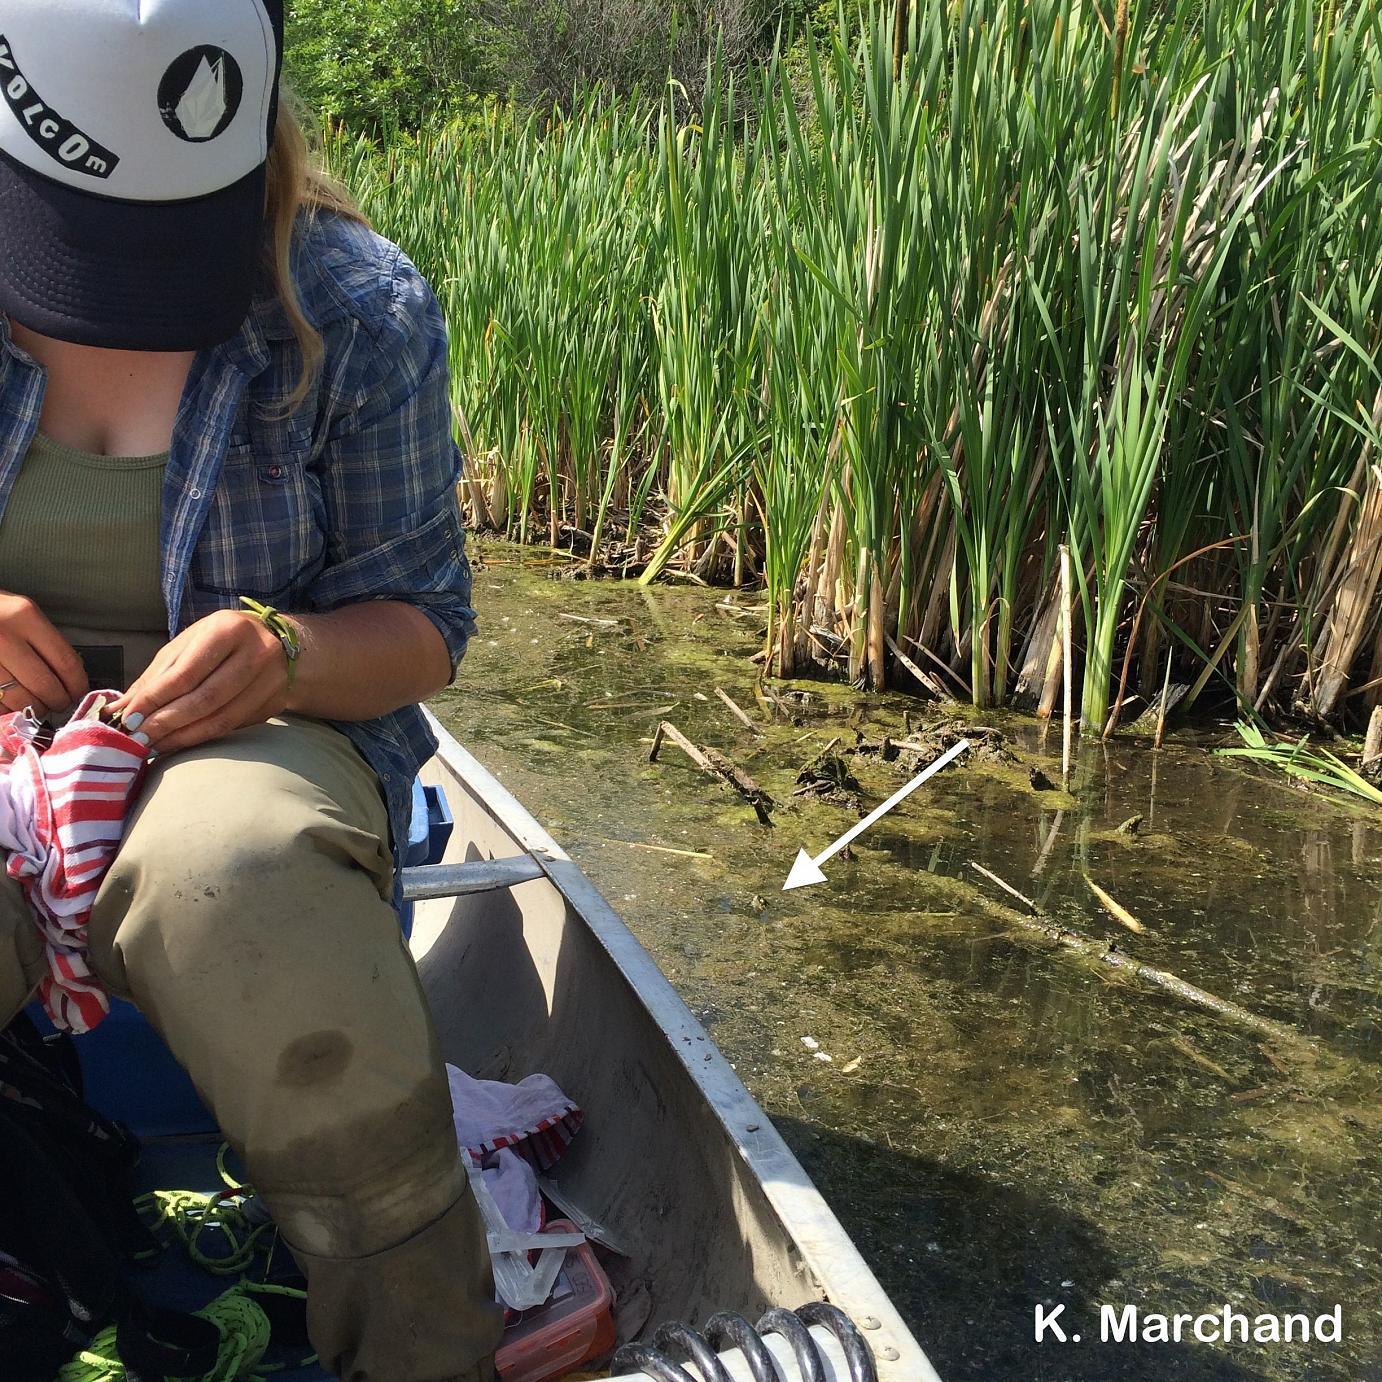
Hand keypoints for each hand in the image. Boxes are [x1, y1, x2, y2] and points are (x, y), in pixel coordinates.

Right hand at [0, 592, 88, 715]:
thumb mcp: (19, 613)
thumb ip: (42, 639)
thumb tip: (70, 674)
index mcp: (25, 617)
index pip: (66, 661)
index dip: (77, 685)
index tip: (79, 693)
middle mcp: (5, 636)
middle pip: (45, 685)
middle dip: (57, 701)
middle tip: (58, 704)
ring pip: (20, 699)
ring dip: (33, 709)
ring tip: (35, 705)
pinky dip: (8, 710)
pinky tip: (11, 704)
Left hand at [112, 610, 292, 753]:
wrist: (278, 641)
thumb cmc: (221, 640)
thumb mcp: (188, 645)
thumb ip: (156, 676)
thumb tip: (118, 710)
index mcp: (229, 630)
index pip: (186, 672)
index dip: (155, 699)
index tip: (128, 719)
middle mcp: (257, 653)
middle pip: (206, 698)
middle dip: (167, 722)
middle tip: (139, 738)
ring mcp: (271, 680)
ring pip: (222, 718)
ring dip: (184, 736)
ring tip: (155, 745)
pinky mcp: (275, 703)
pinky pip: (234, 726)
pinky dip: (203, 737)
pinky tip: (181, 742)